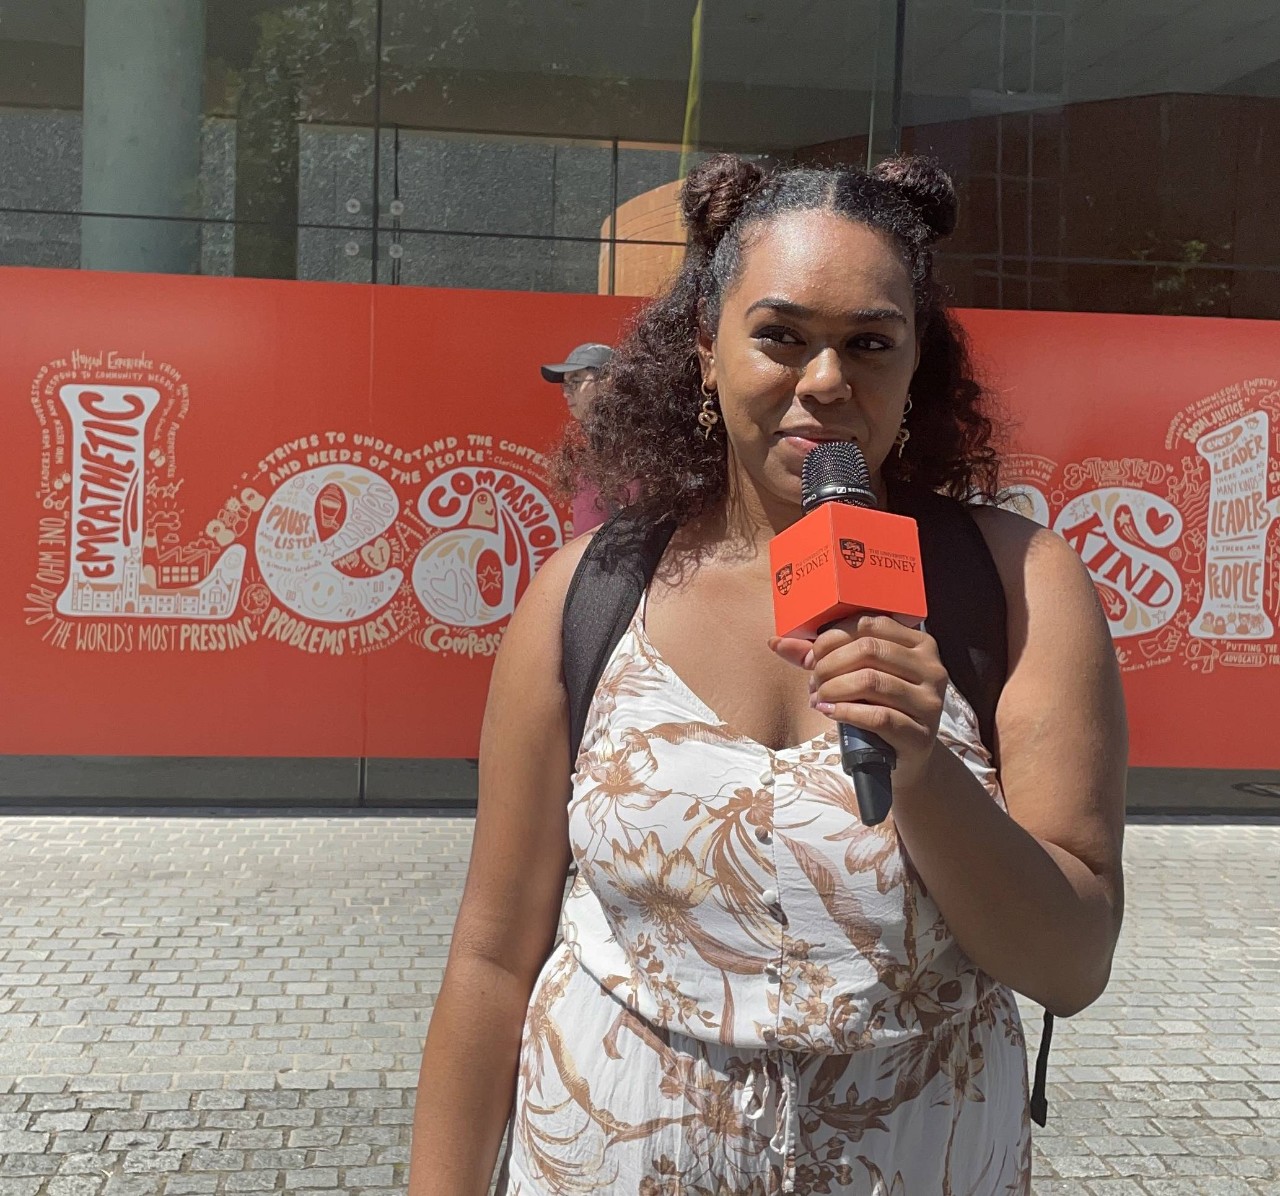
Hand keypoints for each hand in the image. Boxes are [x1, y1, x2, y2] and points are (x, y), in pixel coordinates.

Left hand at [769, 614, 949, 792]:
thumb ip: (822, 656)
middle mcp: (931, 668)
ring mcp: (930, 702)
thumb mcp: (856, 676)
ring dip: (833, 689)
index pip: (869, 624)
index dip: (832, 638)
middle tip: (813, 682)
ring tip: (818, 699)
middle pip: (869, 650)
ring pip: (872, 680)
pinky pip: (878, 716)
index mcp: (919, 643)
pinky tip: (831, 712)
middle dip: (829, 665)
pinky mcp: (921, 734)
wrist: (905, 759)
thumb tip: (776, 642)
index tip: (812, 658)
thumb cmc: (878, 707)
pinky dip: (846, 712)